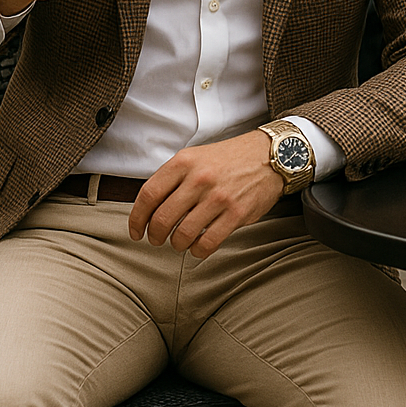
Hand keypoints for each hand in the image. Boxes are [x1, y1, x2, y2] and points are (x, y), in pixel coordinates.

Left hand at [128, 131, 282, 258]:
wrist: (269, 156)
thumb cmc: (227, 160)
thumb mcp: (195, 157)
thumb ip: (172, 178)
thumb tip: (147, 209)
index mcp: (183, 162)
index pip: (148, 195)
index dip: (137, 218)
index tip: (136, 231)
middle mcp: (199, 178)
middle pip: (162, 218)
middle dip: (154, 236)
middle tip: (156, 240)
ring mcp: (219, 197)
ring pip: (183, 235)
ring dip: (176, 244)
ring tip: (179, 242)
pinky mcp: (236, 214)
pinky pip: (207, 243)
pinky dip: (197, 250)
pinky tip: (198, 246)